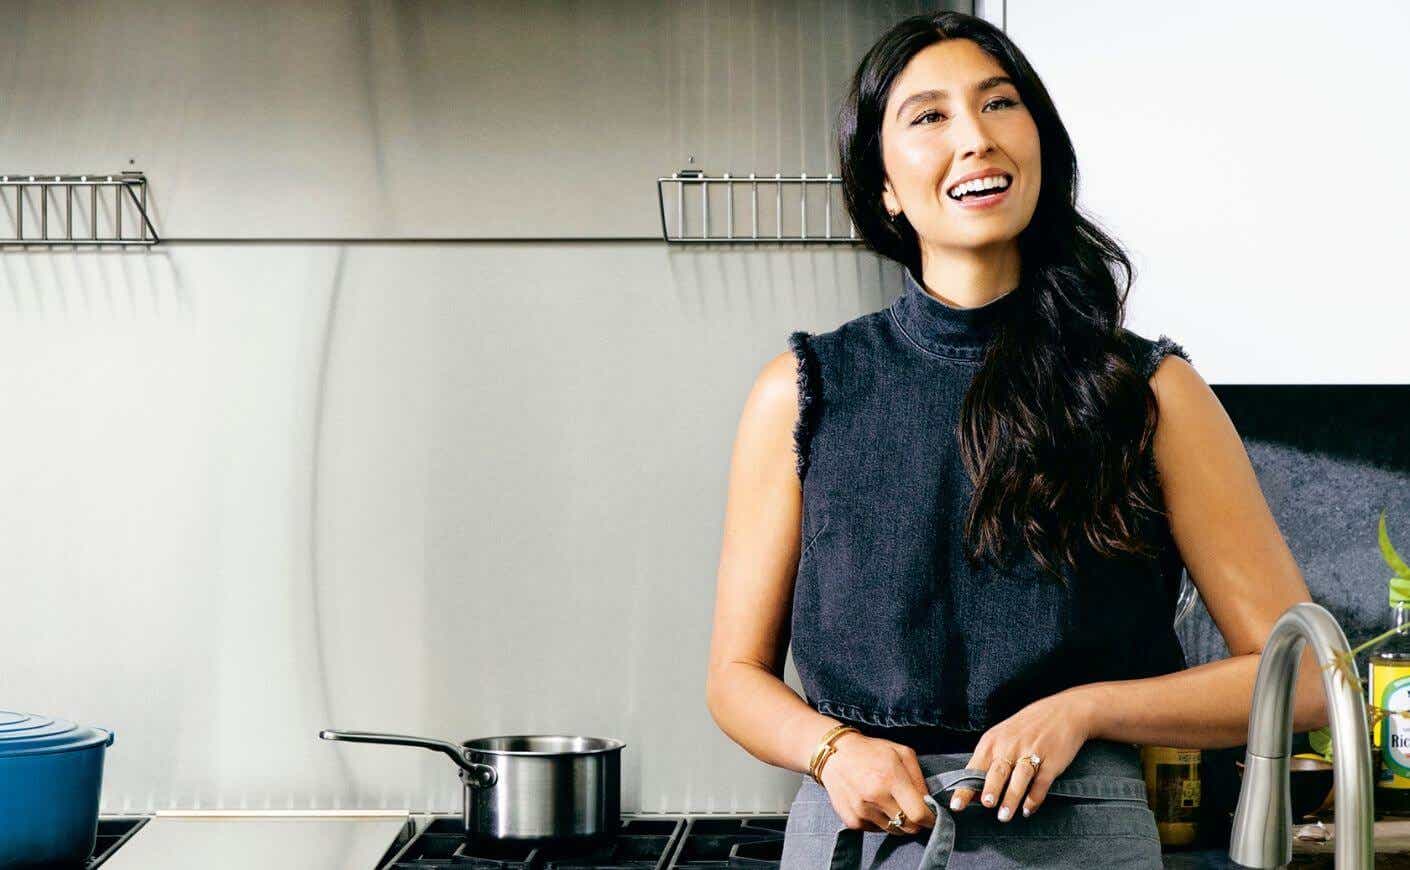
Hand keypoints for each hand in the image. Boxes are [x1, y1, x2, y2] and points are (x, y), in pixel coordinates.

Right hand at [816, 731, 938, 834]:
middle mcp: (875, 797)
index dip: (931, 819)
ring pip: (894, 831)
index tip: (932, 816)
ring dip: (897, 821)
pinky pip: (877, 830)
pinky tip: (874, 805)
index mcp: (891, 778)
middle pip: (909, 827)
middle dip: (915, 820)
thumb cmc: (872, 751)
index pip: (919, 814)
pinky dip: (880, 821)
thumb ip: (919, 778)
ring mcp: (862, 811)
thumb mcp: (902, 753)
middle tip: (911, 808)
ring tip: (890, 802)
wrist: (834, 755)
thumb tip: (928, 803)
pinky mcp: (852, 821)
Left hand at [948, 688, 1096, 820]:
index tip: (956, 805)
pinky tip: (1027, 809)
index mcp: (993, 741)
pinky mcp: (1051, 761)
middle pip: (997, 772)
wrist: (1064, 712)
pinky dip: (1034, 798)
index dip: (965, 788)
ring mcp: (1032, 753)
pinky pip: (1041, 783)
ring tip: (1004, 815)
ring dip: (1011, 798)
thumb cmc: (1027, 727)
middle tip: (986, 804)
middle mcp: (1010, 746)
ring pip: (1019, 779)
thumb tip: (975, 792)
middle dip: (990, 789)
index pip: (974, 768)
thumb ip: (989, 760)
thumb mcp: (1003, 736)